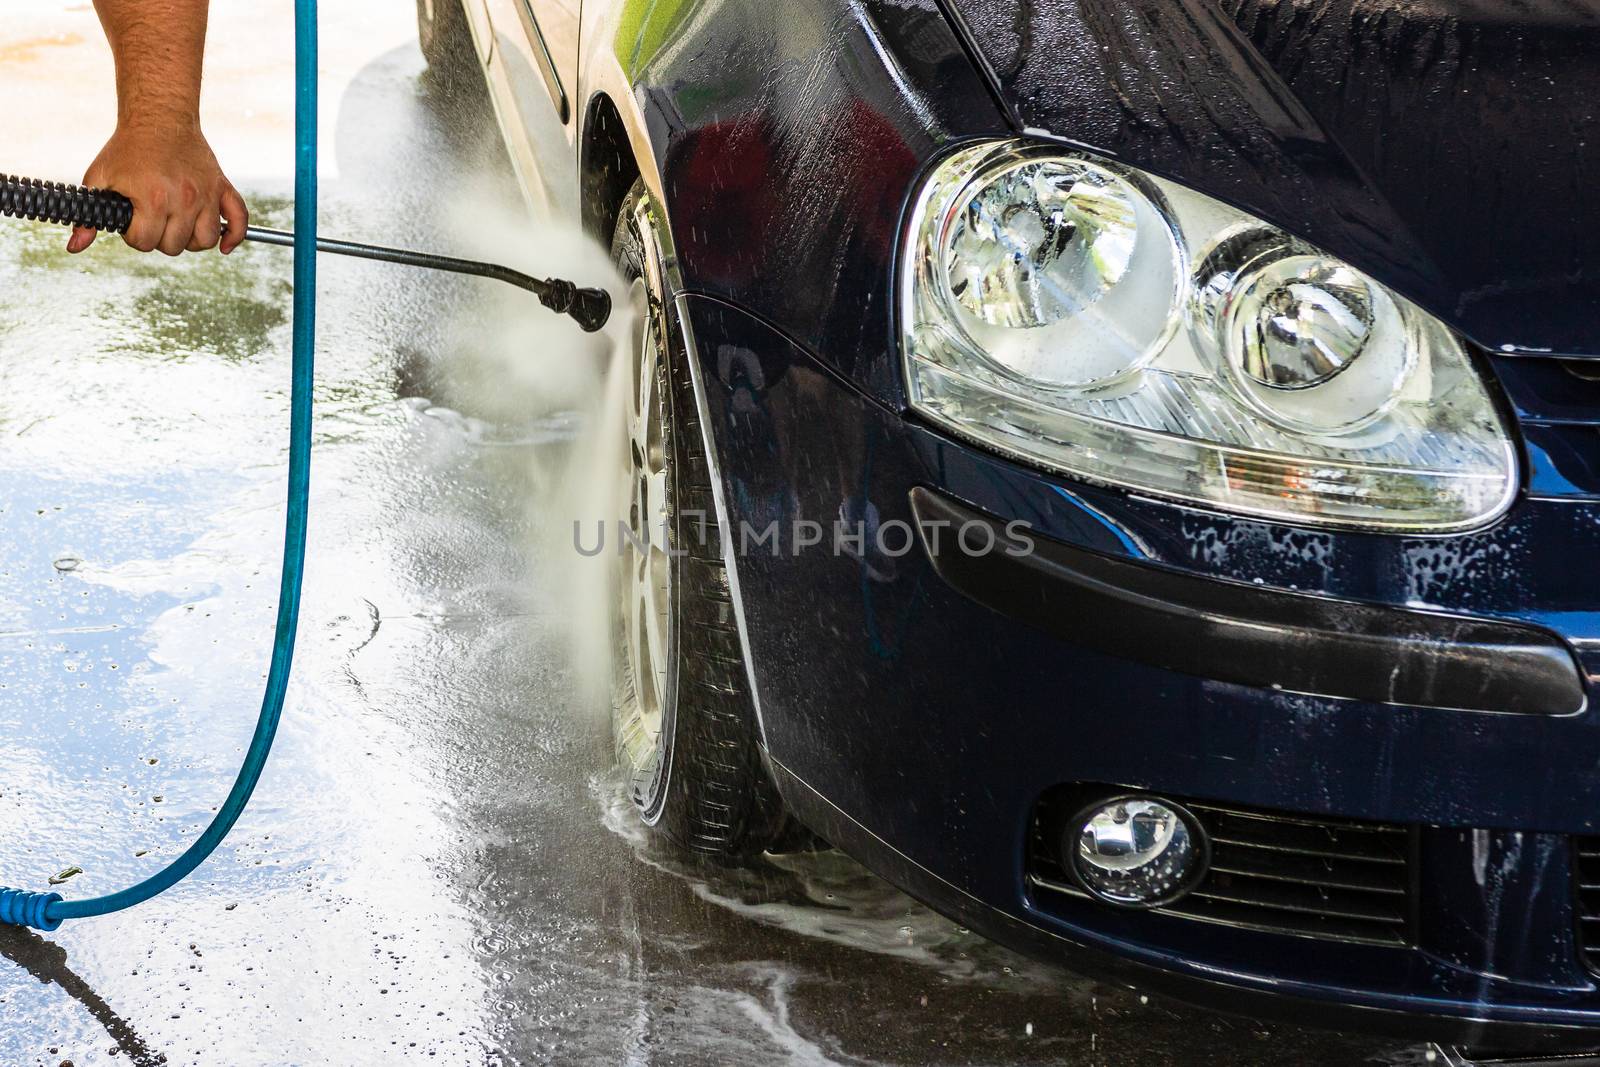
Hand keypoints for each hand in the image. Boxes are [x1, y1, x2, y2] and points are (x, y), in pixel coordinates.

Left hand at [68, 121, 247, 255]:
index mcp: (153, 198)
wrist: (159, 119)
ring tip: (177, 226)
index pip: (145, 242)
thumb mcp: (100, 179)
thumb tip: (75, 247)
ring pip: (205, 240)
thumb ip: (89, 217)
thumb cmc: (128, 149)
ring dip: (190, 240)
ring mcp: (206, 195)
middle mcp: (183, 199)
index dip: (134, 235)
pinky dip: (233, 237)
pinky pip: (238, 221)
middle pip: (174, 245)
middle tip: (152, 219)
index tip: (132, 220)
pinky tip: (224, 246)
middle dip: (159, 237)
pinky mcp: (222, 188)